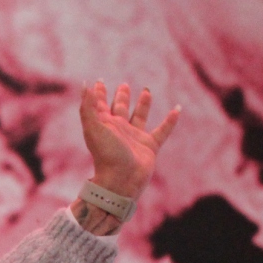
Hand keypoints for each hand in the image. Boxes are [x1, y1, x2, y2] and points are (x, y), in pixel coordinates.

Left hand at [80, 80, 179, 198]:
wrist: (121, 180)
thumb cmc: (106, 155)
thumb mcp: (94, 128)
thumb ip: (88, 107)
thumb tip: (84, 86)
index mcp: (105, 126)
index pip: (100, 106)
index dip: (98, 94)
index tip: (98, 82)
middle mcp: (119, 131)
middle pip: (120, 110)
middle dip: (121, 98)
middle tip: (123, 85)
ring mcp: (135, 138)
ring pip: (140, 117)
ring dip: (143, 105)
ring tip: (146, 90)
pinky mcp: (150, 146)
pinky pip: (162, 131)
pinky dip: (170, 121)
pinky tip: (177, 109)